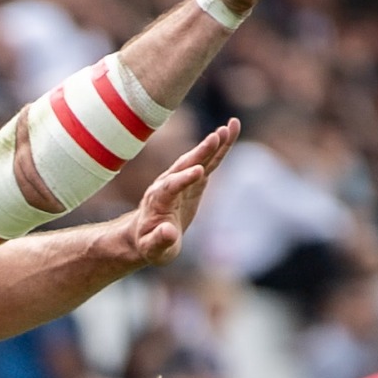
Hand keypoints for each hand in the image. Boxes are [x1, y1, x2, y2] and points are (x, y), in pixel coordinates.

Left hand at [128, 121, 239, 266]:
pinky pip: (208, 161)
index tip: (198, 172)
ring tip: (229, 127)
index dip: (184, 179)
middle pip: (185, 164)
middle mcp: (167, 183)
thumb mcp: (152, 249)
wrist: (146, 234)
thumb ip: (159, 240)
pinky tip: (230, 130)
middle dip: (200, 152)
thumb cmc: (149, 244)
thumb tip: (168, 232)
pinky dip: (220, 148)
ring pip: (199, 158)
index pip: (171, 186)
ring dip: (213, 144)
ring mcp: (181, 179)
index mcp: (157, 200)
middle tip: (216, 137)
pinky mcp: (194, 179)